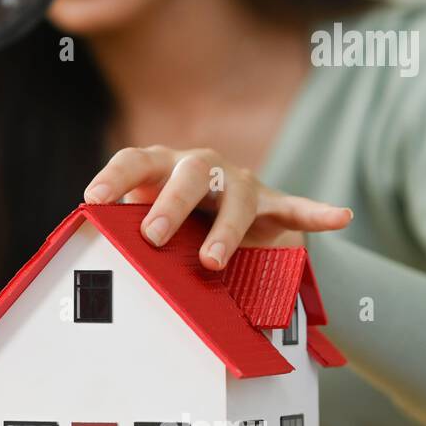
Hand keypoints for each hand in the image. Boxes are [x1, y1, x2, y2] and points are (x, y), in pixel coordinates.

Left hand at [83, 145, 352, 270]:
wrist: (218, 220)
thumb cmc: (171, 226)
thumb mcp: (146, 226)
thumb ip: (124, 235)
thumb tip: (88, 264)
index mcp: (162, 165)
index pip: (136, 160)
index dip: (115, 177)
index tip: (93, 198)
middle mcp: (201, 166)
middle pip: (190, 174)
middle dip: (170, 205)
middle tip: (152, 237)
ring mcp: (239, 183)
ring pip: (238, 196)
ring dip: (225, 230)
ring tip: (211, 261)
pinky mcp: (270, 204)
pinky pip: (295, 207)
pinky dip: (315, 213)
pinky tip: (338, 217)